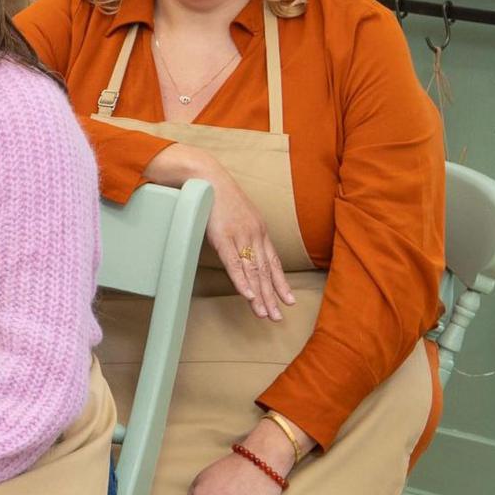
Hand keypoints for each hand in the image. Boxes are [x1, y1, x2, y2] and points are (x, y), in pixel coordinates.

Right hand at [202, 161, 295, 321]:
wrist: (206, 176)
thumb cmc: (217, 193)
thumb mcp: (236, 213)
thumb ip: (240, 230)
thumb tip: (239, 243)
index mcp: (259, 230)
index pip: (273, 262)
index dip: (280, 283)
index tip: (288, 300)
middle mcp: (254, 235)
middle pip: (266, 271)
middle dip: (272, 296)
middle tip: (278, 317)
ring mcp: (240, 236)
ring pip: (253, 271)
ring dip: (260, 295)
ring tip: (264, 314)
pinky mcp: (223, 237)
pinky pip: (235, 264)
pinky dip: (242, 281)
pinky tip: (249, 296)